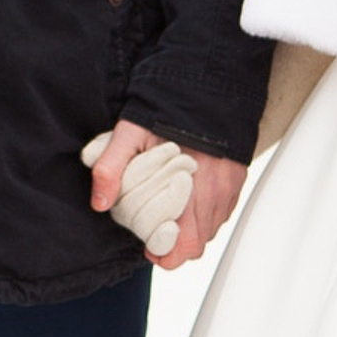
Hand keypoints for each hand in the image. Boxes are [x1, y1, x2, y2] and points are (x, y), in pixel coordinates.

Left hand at [85, 121, 245, 269]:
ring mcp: (228, 187)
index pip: (183, 245)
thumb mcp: (129, 133)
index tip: (148, 245)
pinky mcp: (236, 181)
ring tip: (170, 212)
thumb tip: (100, 202)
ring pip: (210, 232)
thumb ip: (111, 167)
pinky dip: (205, 216)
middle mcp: (214, 192)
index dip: (163, 253)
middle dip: (174, 244)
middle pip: (196, 244)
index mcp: (189, 186)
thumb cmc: (166, 108)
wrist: (205, 83)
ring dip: (190, 230)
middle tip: (155, 229)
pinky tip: (189, 199)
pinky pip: (222, 214)